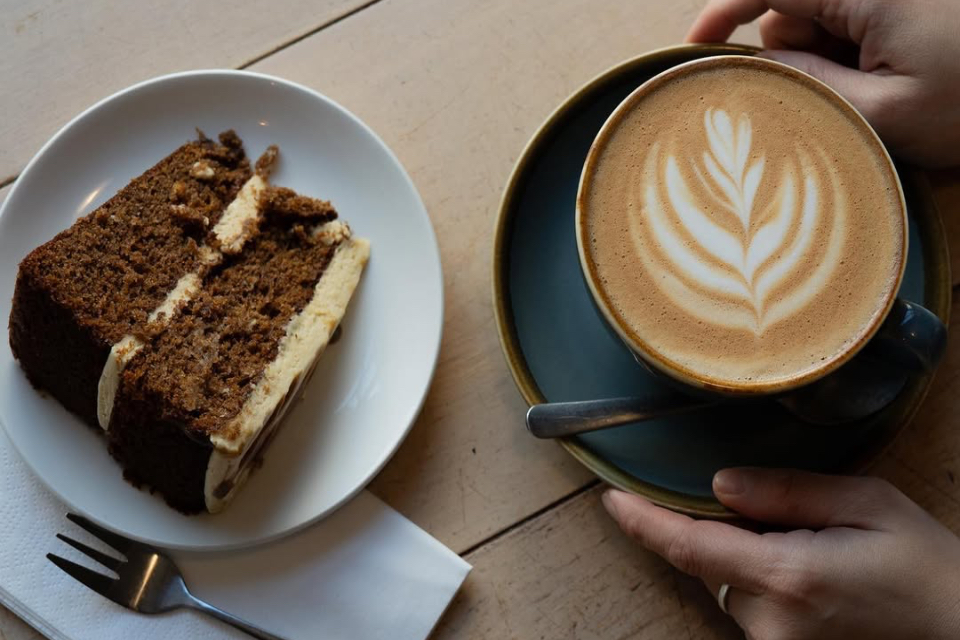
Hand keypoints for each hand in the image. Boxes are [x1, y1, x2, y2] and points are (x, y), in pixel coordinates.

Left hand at [602, 468, 959, 639]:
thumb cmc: (924, 564)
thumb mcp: (867, 503)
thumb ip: (786, 491)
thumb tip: (719, 484)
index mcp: (789, 577)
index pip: (689, 547)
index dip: (643, 522)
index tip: (611, 498)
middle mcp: (771, 621)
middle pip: (707, 560)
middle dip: (718, 526)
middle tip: (782, 514)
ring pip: (727, 581)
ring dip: (743, 552)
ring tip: (814, 545)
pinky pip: (748, 604)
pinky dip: (758, 575)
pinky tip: (807, 566)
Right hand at [686, 0, 959, 167]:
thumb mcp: (885, 113)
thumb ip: (811, 88)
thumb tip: (761, 70)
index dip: (721, 14)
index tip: (694, 51)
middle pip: (793, 11)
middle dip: (797, 56)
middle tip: (840, 98)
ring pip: (823, 23)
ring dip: (833, 63)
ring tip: (881, 95)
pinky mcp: (907, 8)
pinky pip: (855, 26)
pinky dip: (857, 58)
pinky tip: (892, 83)